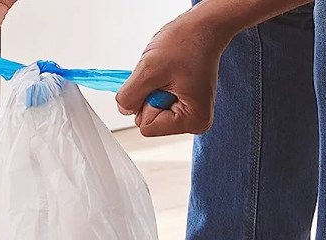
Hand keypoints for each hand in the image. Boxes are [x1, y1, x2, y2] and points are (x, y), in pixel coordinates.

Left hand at [116, 7, 231, 136]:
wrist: (203, 27)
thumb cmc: (186, 43)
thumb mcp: (149, 70)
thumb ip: (129, 96)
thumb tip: (123, 109)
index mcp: (193, 121)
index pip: (147, 127)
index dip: (146, 101)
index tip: (163, 81)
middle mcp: (194, 121)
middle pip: (149, 120)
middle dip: (149, 94)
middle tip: (166, 74)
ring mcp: (189, 112)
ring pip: (150, 109)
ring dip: (152, 88)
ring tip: (170, 71)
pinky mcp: (183, 102)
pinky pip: (155, 101)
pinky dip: (156, 85)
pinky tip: (170, 73)